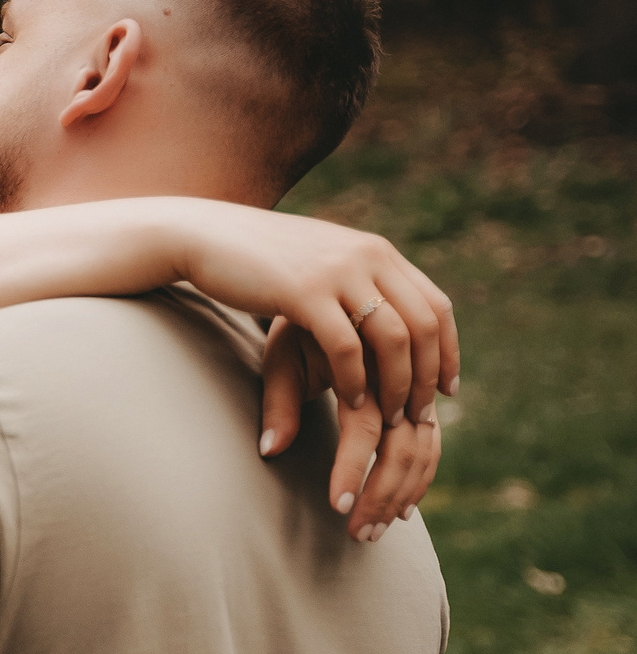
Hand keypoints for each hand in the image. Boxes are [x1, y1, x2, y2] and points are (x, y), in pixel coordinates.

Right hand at [170, 201, 458, 428]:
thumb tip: (378, 314)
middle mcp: (368, 256)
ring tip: (389, 417)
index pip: (436, 304)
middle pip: (424, 325)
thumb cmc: (257, 259)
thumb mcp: (318, 264)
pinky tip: (351, 402)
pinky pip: (346, 346)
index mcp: (377, 251)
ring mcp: (338, 272)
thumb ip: (352, 283)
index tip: (445, 388)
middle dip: (426, 376)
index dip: (448, 351)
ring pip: (393, 338)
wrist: (205, 236)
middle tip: (420, 415)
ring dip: (397, 385)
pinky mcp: (304, 292)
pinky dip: (355, 380)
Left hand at [259, 318, 441, 539]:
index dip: (353, 468)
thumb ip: (279, 403)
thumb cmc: (298, 329)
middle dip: (382, 493)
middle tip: (359, 535)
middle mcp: (398, 372)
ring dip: (403, 492)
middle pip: (403, 443)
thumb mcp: (281, 358)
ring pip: (424, 446)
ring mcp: (417, 383)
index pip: (364, 427)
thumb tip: (271, 450)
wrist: (336, 289)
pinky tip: (405, 508)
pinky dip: (423, 474)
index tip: (337, 508)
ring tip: (374, 531)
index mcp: (363, 361)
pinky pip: (433, 438)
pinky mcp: (424, 393)